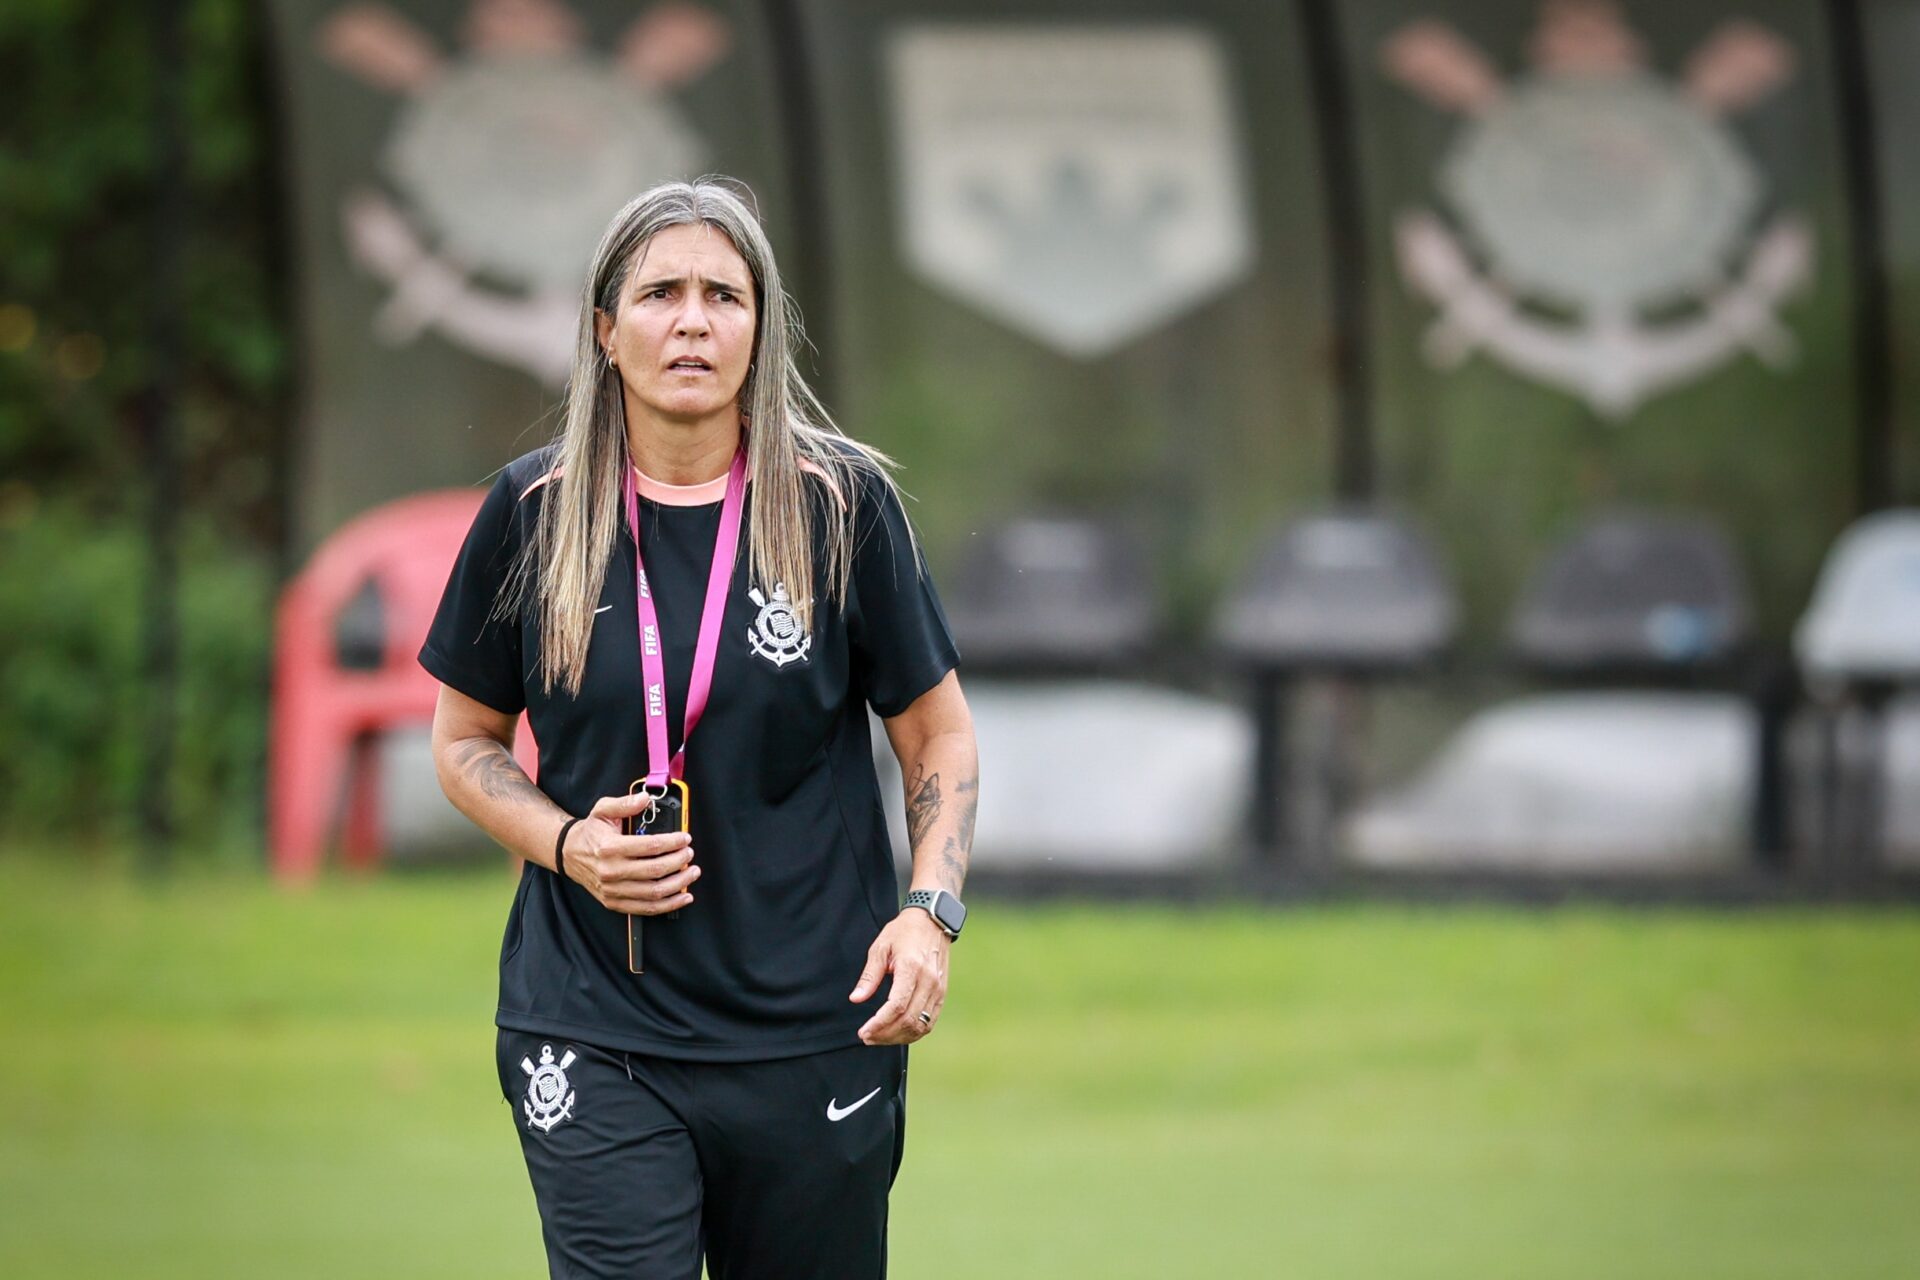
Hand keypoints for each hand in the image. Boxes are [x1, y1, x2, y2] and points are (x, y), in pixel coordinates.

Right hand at [560, 792, 699, 916]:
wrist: (568, 854)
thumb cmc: (590, 832)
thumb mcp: (602, 810)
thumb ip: (624, 804)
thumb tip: (645, 798)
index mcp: (609, 847)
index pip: (649, 846)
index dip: (672, 842)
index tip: (685, 838)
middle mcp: (610, 871)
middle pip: (655, 870)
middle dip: (679, 861)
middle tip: (690, 853)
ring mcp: (612, 890)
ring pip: (653, 892)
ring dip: (679, 884)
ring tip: (692, 873)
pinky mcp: (613, 903)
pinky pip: (646, 908)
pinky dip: (668, 905)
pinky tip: (683, 896)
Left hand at [850, 906, 950, 1044]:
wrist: (932, 922)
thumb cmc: (904, 932)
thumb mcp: (881, 947)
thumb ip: (869, 976)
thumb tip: (856, 999)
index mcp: (912, 968)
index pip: (897, 1006)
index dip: (879, 1024)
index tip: (864, 1032)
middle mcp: (929, 982)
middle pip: (908, 1020)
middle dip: (885, 1034)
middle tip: (866, 1037)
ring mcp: (938, 990)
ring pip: (920, 1026)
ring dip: (898, 1037)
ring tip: (879, 1037)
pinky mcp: (942, 994)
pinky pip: (929, 1023)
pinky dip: (912, 1033)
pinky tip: (897, 1033)